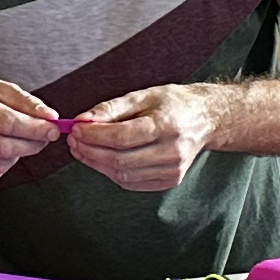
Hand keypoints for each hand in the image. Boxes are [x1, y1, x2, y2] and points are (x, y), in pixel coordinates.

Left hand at [68, 84, 218, 192]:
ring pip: (123, 175)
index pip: (121, 137)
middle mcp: (172, 151)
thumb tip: (82, 121)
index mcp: (167, 125)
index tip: (75, 129)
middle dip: (90, 151)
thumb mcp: (143, 96)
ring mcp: (173, 170)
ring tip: (82, 150)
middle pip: (120, 159)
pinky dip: (112, 172)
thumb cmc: (173, 104)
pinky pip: (132, 183)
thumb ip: (111, 108)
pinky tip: (101, 159)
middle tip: (73, 141)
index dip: (93, 136)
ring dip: (97, 164)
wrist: (206, 119)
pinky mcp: (171, 180)